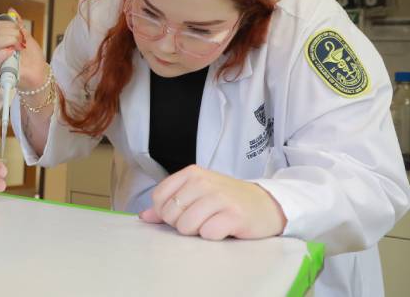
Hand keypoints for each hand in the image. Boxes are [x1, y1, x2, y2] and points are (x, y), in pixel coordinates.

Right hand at [0, 9, 47, 90]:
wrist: (39, 74)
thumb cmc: (32, 58)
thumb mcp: (26, 37)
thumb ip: (17, 25)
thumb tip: (11, 11)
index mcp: (0, 40)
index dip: (11, 26)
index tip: (21, 32)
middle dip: (13, 34)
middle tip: (21, 42)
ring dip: (11, 42)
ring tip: (19, 49)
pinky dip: (4, 53)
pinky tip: (11, 52)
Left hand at [139, 165, 286, 239]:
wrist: (265, 204)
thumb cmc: (227, 200)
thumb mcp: (196, 194)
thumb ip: (168, 203)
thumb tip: (144, 217)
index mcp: (191, 173)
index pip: (159, 198)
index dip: (166, 212)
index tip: (183, 212)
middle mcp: (203, 181)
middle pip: (171, 214)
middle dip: (182, 224)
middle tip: (201, 219)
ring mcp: (219, 197)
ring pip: (187, 226)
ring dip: (197, 232)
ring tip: (212, 223)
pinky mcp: (234, 215)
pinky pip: (208, 234)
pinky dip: (213, 236)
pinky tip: (224, 228)